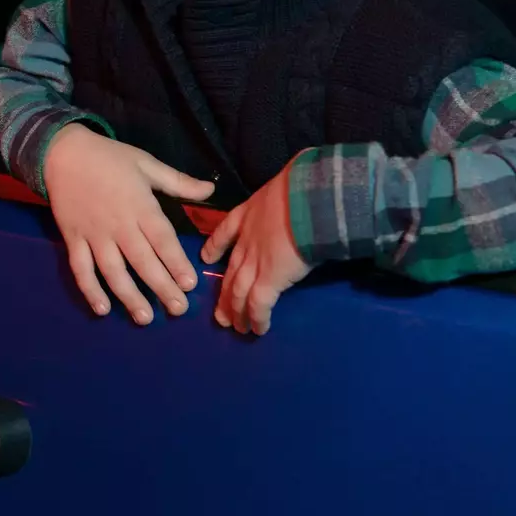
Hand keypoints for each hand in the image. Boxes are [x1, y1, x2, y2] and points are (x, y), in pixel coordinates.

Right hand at [44, 123, 215, 324]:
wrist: (62, 152)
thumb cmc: (109, 157)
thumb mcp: (146, 163)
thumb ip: (178, 182)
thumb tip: (211, 190)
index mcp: (140, 205)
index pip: (163, 239)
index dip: (176, 263)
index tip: (190, 284)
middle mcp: (118, 224)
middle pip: (142, 261)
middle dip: (161, 287)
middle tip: (178, 310)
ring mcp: (93, 234)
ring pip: (113, 270)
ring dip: (129, 296)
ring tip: (145, 318)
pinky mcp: (73, 238)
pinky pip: (81, 268)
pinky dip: (89, 289)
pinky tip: (102, 308)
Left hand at [200, 160, 315, 334]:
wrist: (309, 200)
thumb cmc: (303, 188)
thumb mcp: (287, 186)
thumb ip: (288, 196)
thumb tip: (305, 198)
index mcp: (248, 214)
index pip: (225, 231)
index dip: (215, 246)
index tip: (207, 258)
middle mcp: (247, 240)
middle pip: (231, 270)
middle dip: (225, 293)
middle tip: (220, 313)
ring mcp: (255, 261)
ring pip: (238, 291)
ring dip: (236, 311)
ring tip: (235, 327)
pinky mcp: (269, 279)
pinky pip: (258, 304)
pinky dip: (257, 318)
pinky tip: (258, 330)